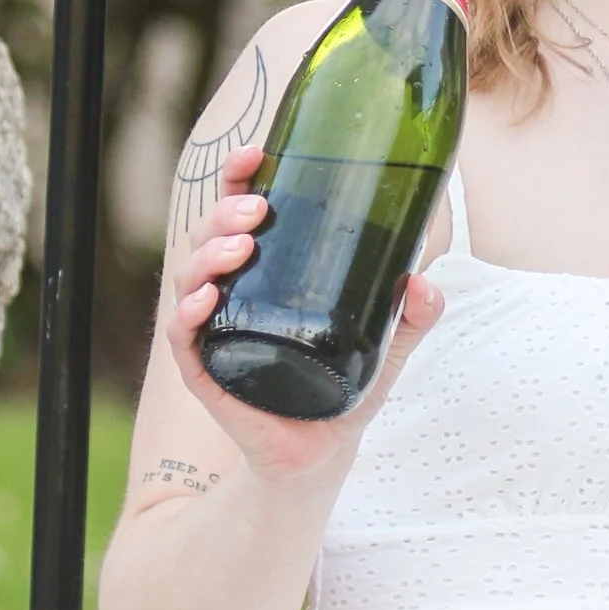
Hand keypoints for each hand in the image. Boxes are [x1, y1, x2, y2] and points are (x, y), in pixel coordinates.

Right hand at [161, 148, 442, 465]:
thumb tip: (426, 283)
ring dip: (209, 254)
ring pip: (191, 277)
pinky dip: (187, 315)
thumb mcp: (387, 345)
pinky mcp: (205, 373)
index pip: (241, 213)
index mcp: (266, 273)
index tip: (255, 152)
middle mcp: (232, 294)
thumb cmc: (343, 390)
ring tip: (239, 249)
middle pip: (210, 235)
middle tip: (256, 213)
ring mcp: (214, 331)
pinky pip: (182, 337)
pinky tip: (203, 302)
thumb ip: (412, 314)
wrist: (321, 456)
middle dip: (225, 213)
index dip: (240, 178)